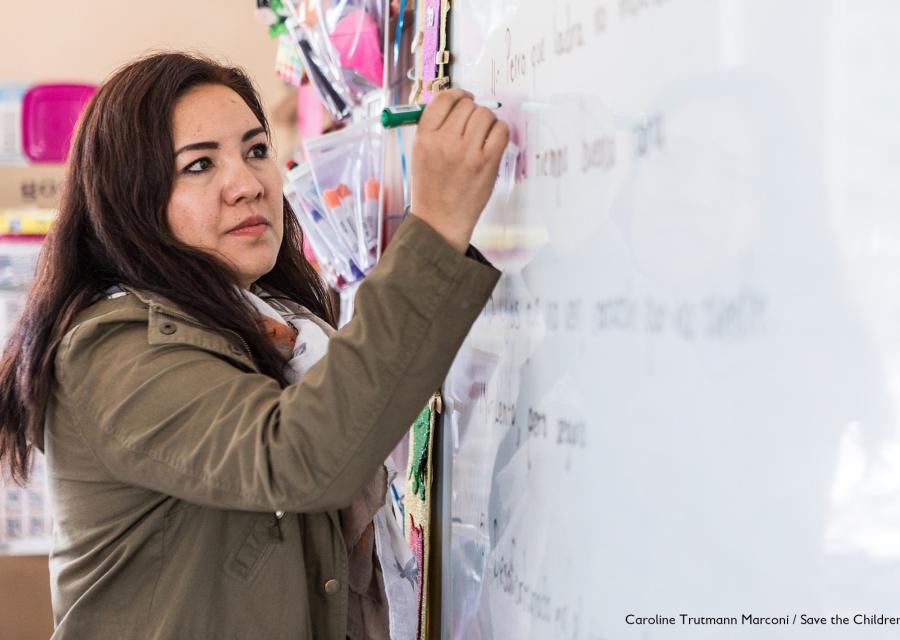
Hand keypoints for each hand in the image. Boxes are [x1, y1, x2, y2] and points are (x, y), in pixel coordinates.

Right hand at [410, 89, 509, 251]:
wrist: (440, 221)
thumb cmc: (431, 189)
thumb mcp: (420, 154)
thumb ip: (434, 128)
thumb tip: (455, 104)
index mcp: (424, 137)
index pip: (444, 99)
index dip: (457, 95)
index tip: (464, 98)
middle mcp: (444, 141)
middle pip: (467, 105)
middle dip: (472, 111)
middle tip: (472, 125)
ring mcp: (467, 151)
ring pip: (485, 114)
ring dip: (486, 121)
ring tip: (481, 136)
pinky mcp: (487, 162)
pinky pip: (501, 130)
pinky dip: (499, 131)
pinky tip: (492, 142)